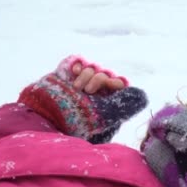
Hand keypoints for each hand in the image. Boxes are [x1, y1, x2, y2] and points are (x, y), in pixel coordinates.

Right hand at [18, 55, 145, 142]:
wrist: (45, 121)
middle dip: (99, 79)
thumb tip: (141, 95)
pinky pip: (79, 61)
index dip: (117, 82)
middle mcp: (98, 91)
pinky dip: (79, 63)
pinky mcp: (69, 75)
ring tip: (77, 88)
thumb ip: (123, 106)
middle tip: (88, 91)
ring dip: (88, 74)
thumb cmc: (76, 125)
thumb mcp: (104, 118)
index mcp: (109, 102)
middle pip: (107, 73)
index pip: (121, 84)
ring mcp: (83, 82)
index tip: (111, 86)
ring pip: (94, 68)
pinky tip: (73, 71)